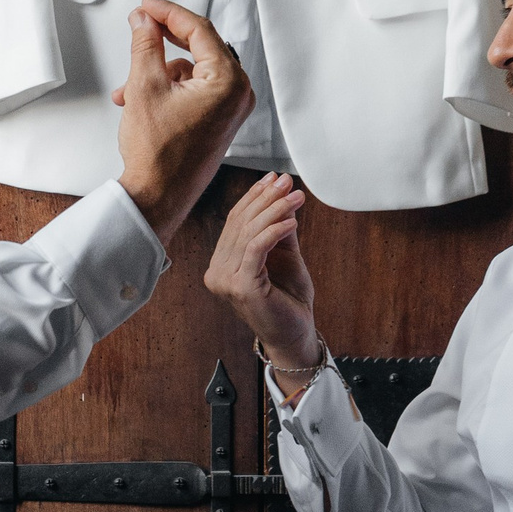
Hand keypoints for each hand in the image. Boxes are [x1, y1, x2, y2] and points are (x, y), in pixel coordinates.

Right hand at [113, 0, 253, 243]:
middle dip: (164, 39)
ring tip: (128, 87)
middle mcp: (238, 93)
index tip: (147, 5)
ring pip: (193, 70)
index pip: (199, 30)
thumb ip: (145, 44)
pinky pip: (196, 89)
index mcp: (228, 81)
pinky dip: (169, 88)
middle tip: (142, 24)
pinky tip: (139, 99)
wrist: (159, 197)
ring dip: (160, 70)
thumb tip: (144, 20)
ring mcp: (231, 108)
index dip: (168, 12)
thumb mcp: (144, 85)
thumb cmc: (157, 153)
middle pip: (200, 47)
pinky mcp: (221, 120)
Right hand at [204, 171, 319, 378]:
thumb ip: (279, 227)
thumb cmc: (289, 298)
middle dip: (266, 199)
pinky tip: (291, 221)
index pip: (235, 221)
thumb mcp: (284, 254)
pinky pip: (256, 249)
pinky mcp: (241, 287)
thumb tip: (280, 192)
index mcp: (221, 263)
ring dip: (275, 210)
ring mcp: (225, 281)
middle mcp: (217, 272)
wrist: (295, 333)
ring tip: (296, 197)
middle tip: (288, 182)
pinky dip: (274, 231)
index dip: (255, 196)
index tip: (274, 178)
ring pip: (248, 233)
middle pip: (241, 224)